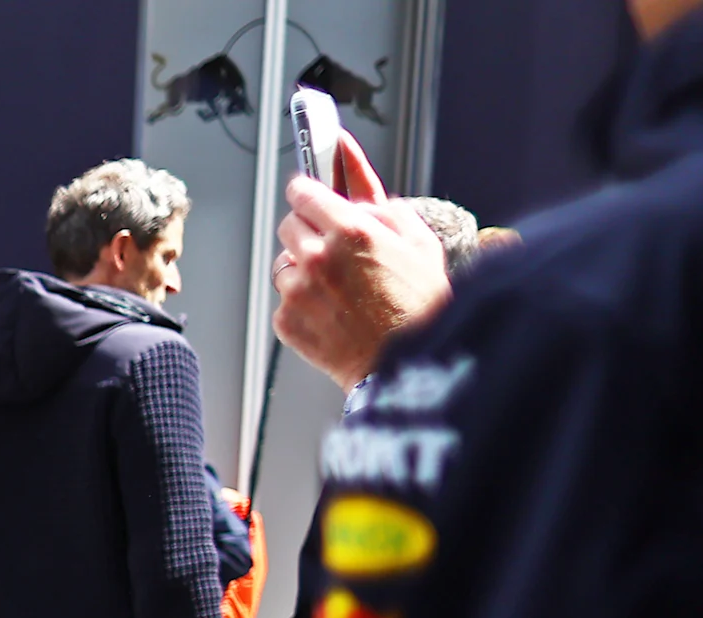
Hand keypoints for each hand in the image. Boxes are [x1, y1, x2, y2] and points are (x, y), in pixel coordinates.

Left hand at [272, 131, 450, 388]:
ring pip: (284, 261)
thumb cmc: (418, 304)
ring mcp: (297, 291)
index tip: (310, 194)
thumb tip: (352, 167)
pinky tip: (332, 309)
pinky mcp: (285, 320)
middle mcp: (316, 258)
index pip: (303, 191)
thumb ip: (378, 199)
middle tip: (333, 247)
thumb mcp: (416, 239)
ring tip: (338, 285)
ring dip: (303, 266)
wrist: (406, 364)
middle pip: (288, 224)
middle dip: (308, 229)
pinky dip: (301, 300)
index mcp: (349, 231)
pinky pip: (283, 297)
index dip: (308, 192)